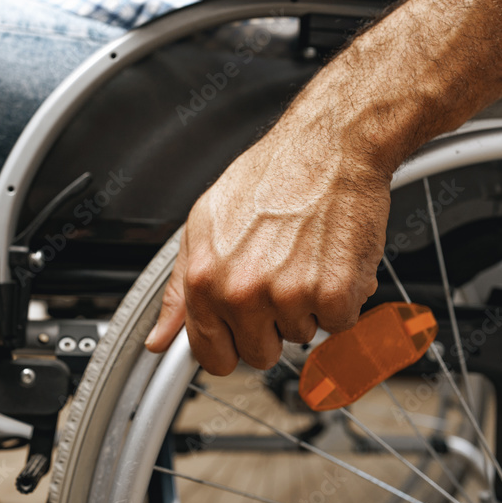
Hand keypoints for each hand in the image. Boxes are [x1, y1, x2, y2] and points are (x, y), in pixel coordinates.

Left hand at [144, 108, 390, 374]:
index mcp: (204, 279)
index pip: (209, 354)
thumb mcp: (203, 224)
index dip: (228, 345)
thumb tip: (160, 338)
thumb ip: (179, 289)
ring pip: (301, 337)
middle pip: (258, 353)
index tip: (239, 332)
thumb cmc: (270, 177)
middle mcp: (242, 292)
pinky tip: (329, 260)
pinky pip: (339, 324)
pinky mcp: (333, 294)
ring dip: (307, 306)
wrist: (328, 147)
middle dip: (272, 325)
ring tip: (304, 257)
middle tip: (279, 277)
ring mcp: (288, 296)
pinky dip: (342, 298)